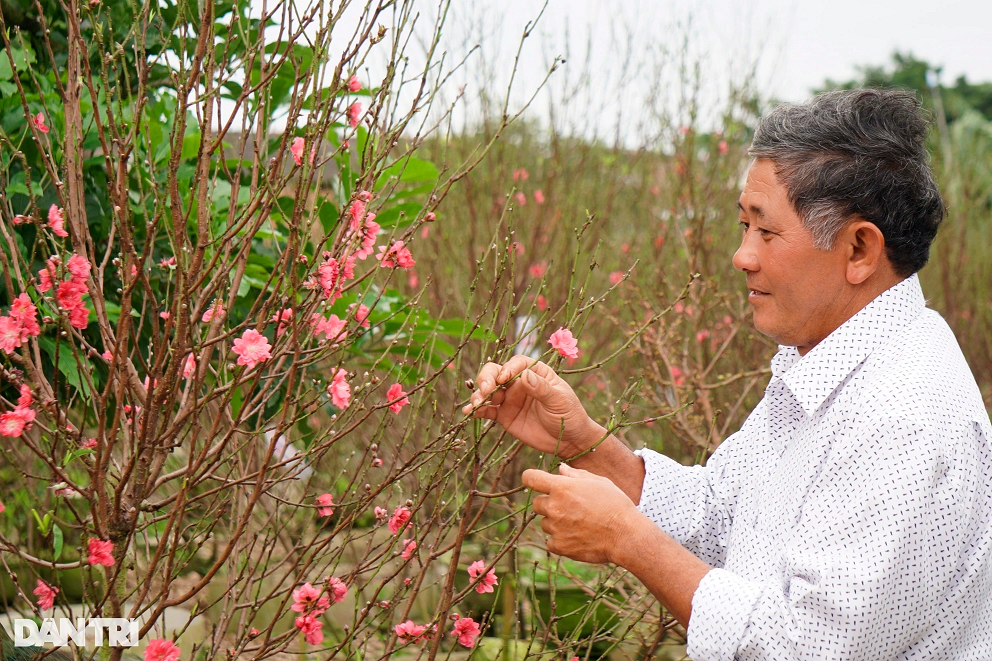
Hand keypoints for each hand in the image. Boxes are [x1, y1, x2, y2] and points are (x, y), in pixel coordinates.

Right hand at [461, 355, 600, 457]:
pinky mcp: (504, 415)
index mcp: (536, 372)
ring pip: (488, 390)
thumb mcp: (559, 400)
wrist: (568, 440)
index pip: (517, 363)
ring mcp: (510, 398)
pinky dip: (477, 410)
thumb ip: (542, 388)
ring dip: (479, 394)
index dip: (508, 368)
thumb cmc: (569, 415)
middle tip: (485, 390)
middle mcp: (519, 383)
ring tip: (477, 404)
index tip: (503, 378)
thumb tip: (524, 375)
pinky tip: (469, 413)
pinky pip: (487, 410)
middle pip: (496, 372)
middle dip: (487, 378)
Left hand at [522, 464, 641, 564]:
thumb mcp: (598, 482)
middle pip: (537, 503)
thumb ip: (576, 474)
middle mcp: (554, 507)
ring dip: (555, 522)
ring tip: (578, 523)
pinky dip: (560, 540)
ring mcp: (556, 528)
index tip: (534, 481)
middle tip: (569, 507)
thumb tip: (561, 469)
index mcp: (561, 488)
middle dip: (549, 503)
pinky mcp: (559, 546)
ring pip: (545, 523)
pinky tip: (577, 537)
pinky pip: (550, 541)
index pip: (530, 478)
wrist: (625, 535)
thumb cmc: (615, 505)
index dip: (530, 478)